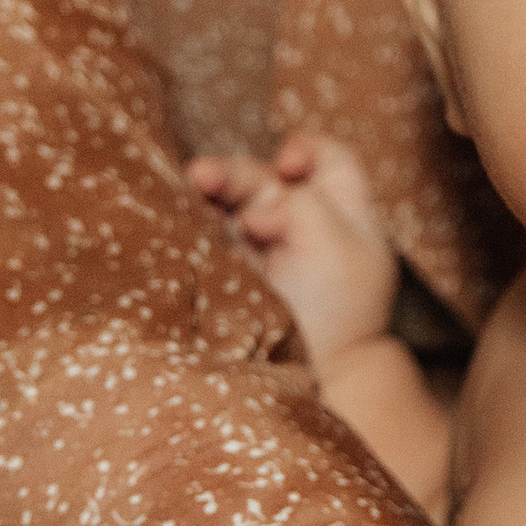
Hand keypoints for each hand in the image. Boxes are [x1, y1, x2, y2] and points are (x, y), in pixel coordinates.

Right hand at [189, 134, 399, 369]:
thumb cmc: (339, 307)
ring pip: (230, 203)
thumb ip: (298, 204)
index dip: (305, 150)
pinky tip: (182, 211)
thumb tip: (250, 216)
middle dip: (237, 172)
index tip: (288, 166)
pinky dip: (195, 220)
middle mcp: (301, 224)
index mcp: (343, 211)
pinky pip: (209, 235)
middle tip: (206, 177)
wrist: (317, 374)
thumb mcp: (335, 239)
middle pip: (265, 177)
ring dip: (210, 189)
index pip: (326, 159)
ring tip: (191, 184)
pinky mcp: (231, 272)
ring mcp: (263, 249)